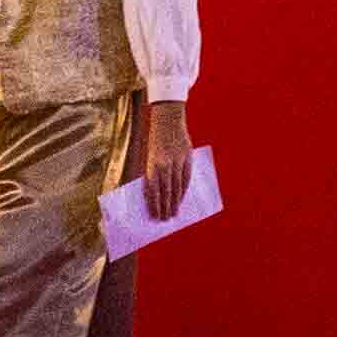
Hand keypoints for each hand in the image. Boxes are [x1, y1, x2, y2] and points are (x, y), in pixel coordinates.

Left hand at [136, 100, 193, 221]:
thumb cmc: (155, 138)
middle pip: (165, 190)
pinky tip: (181, 198)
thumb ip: (151, 171)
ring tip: (173, 213)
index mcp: (152, 163)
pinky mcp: (187, 157)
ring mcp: (177, 161)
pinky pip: (186, 178)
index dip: (154, 204)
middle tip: (164, 219)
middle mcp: (165, 163)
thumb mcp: (149, 154)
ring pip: (177, 186)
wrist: (168, 117)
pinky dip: (184, 190)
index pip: (153, 189)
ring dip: (175, 201)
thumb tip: (152, 193)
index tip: (154, 215)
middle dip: (165, 206)